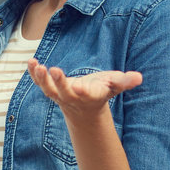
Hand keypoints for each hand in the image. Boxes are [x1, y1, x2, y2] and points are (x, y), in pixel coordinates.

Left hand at [25, 60, 142, 125]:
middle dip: (59, 82)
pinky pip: (40, 83)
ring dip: (42, 79)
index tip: (79, 86)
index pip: (86, 94)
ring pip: (48, 90)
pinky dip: (34, 74)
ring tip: (38, 66)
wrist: (84, 107)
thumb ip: (125, 81)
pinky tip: (31, 62)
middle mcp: (73, 97)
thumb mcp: (115, 85)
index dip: (83, 91)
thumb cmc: (102, 90)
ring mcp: (59, 94)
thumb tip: (139, 78)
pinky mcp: (50, 88)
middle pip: (64, 92)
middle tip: (54, 70)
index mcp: (90, 96)